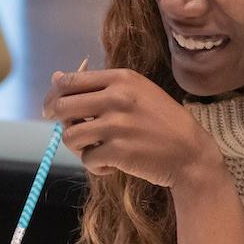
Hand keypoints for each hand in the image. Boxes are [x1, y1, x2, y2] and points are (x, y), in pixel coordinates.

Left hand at [43, 68, 223, 188]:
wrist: (190, 153)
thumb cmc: (164, 123)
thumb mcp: (136, 93)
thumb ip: (98, 87)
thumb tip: (56, 78)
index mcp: (121, 78)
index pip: (70, 81)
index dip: (54, 96)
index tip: (52, 109)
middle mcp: (116, 97)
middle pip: (62, 107)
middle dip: (60, 122)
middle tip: (71, 132)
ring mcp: (116, 125)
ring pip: (70, 136)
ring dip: (79, 147)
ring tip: (97, 150)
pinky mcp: (117, 151)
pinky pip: (87, 159)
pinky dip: (96, 165)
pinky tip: (112, 165)